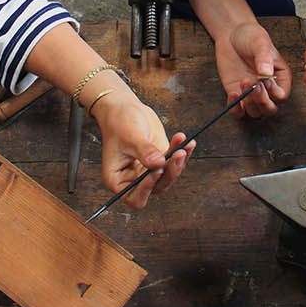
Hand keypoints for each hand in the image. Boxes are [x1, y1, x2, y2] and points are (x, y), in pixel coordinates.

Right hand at [90, 89, 192, 208]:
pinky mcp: (160, 160)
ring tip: (183, 143)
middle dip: (169, 172)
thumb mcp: (130, 137)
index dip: (147, 188)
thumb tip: (159, 164)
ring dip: (178, 161)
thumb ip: (145, 152)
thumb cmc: (119, 122)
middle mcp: (134, 179)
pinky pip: (174, 161)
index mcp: (118, 180)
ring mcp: (149, 170)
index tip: (157, 171)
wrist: (125, 108)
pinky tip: (187, 142)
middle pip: (156, 187)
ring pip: (168, 175)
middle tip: (178, 154)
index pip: (135, 197)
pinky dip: (182, 152)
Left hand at [212, 20, 291, 117]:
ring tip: (242, 83)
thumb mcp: (260, 43)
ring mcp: (252, 95)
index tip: (265, 81)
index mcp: (280, 78)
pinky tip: (232, 95)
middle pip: (270, 109)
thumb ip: (264, 58)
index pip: (282, 95)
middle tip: (254, 86)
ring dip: (249, 104)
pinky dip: (235, 109)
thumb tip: (266, 73)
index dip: (274, 92)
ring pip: (255, 113)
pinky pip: (238, 112)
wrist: (232, 35)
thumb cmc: (251, 36)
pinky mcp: (238, 96)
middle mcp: (268, 90)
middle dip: (262, 101)